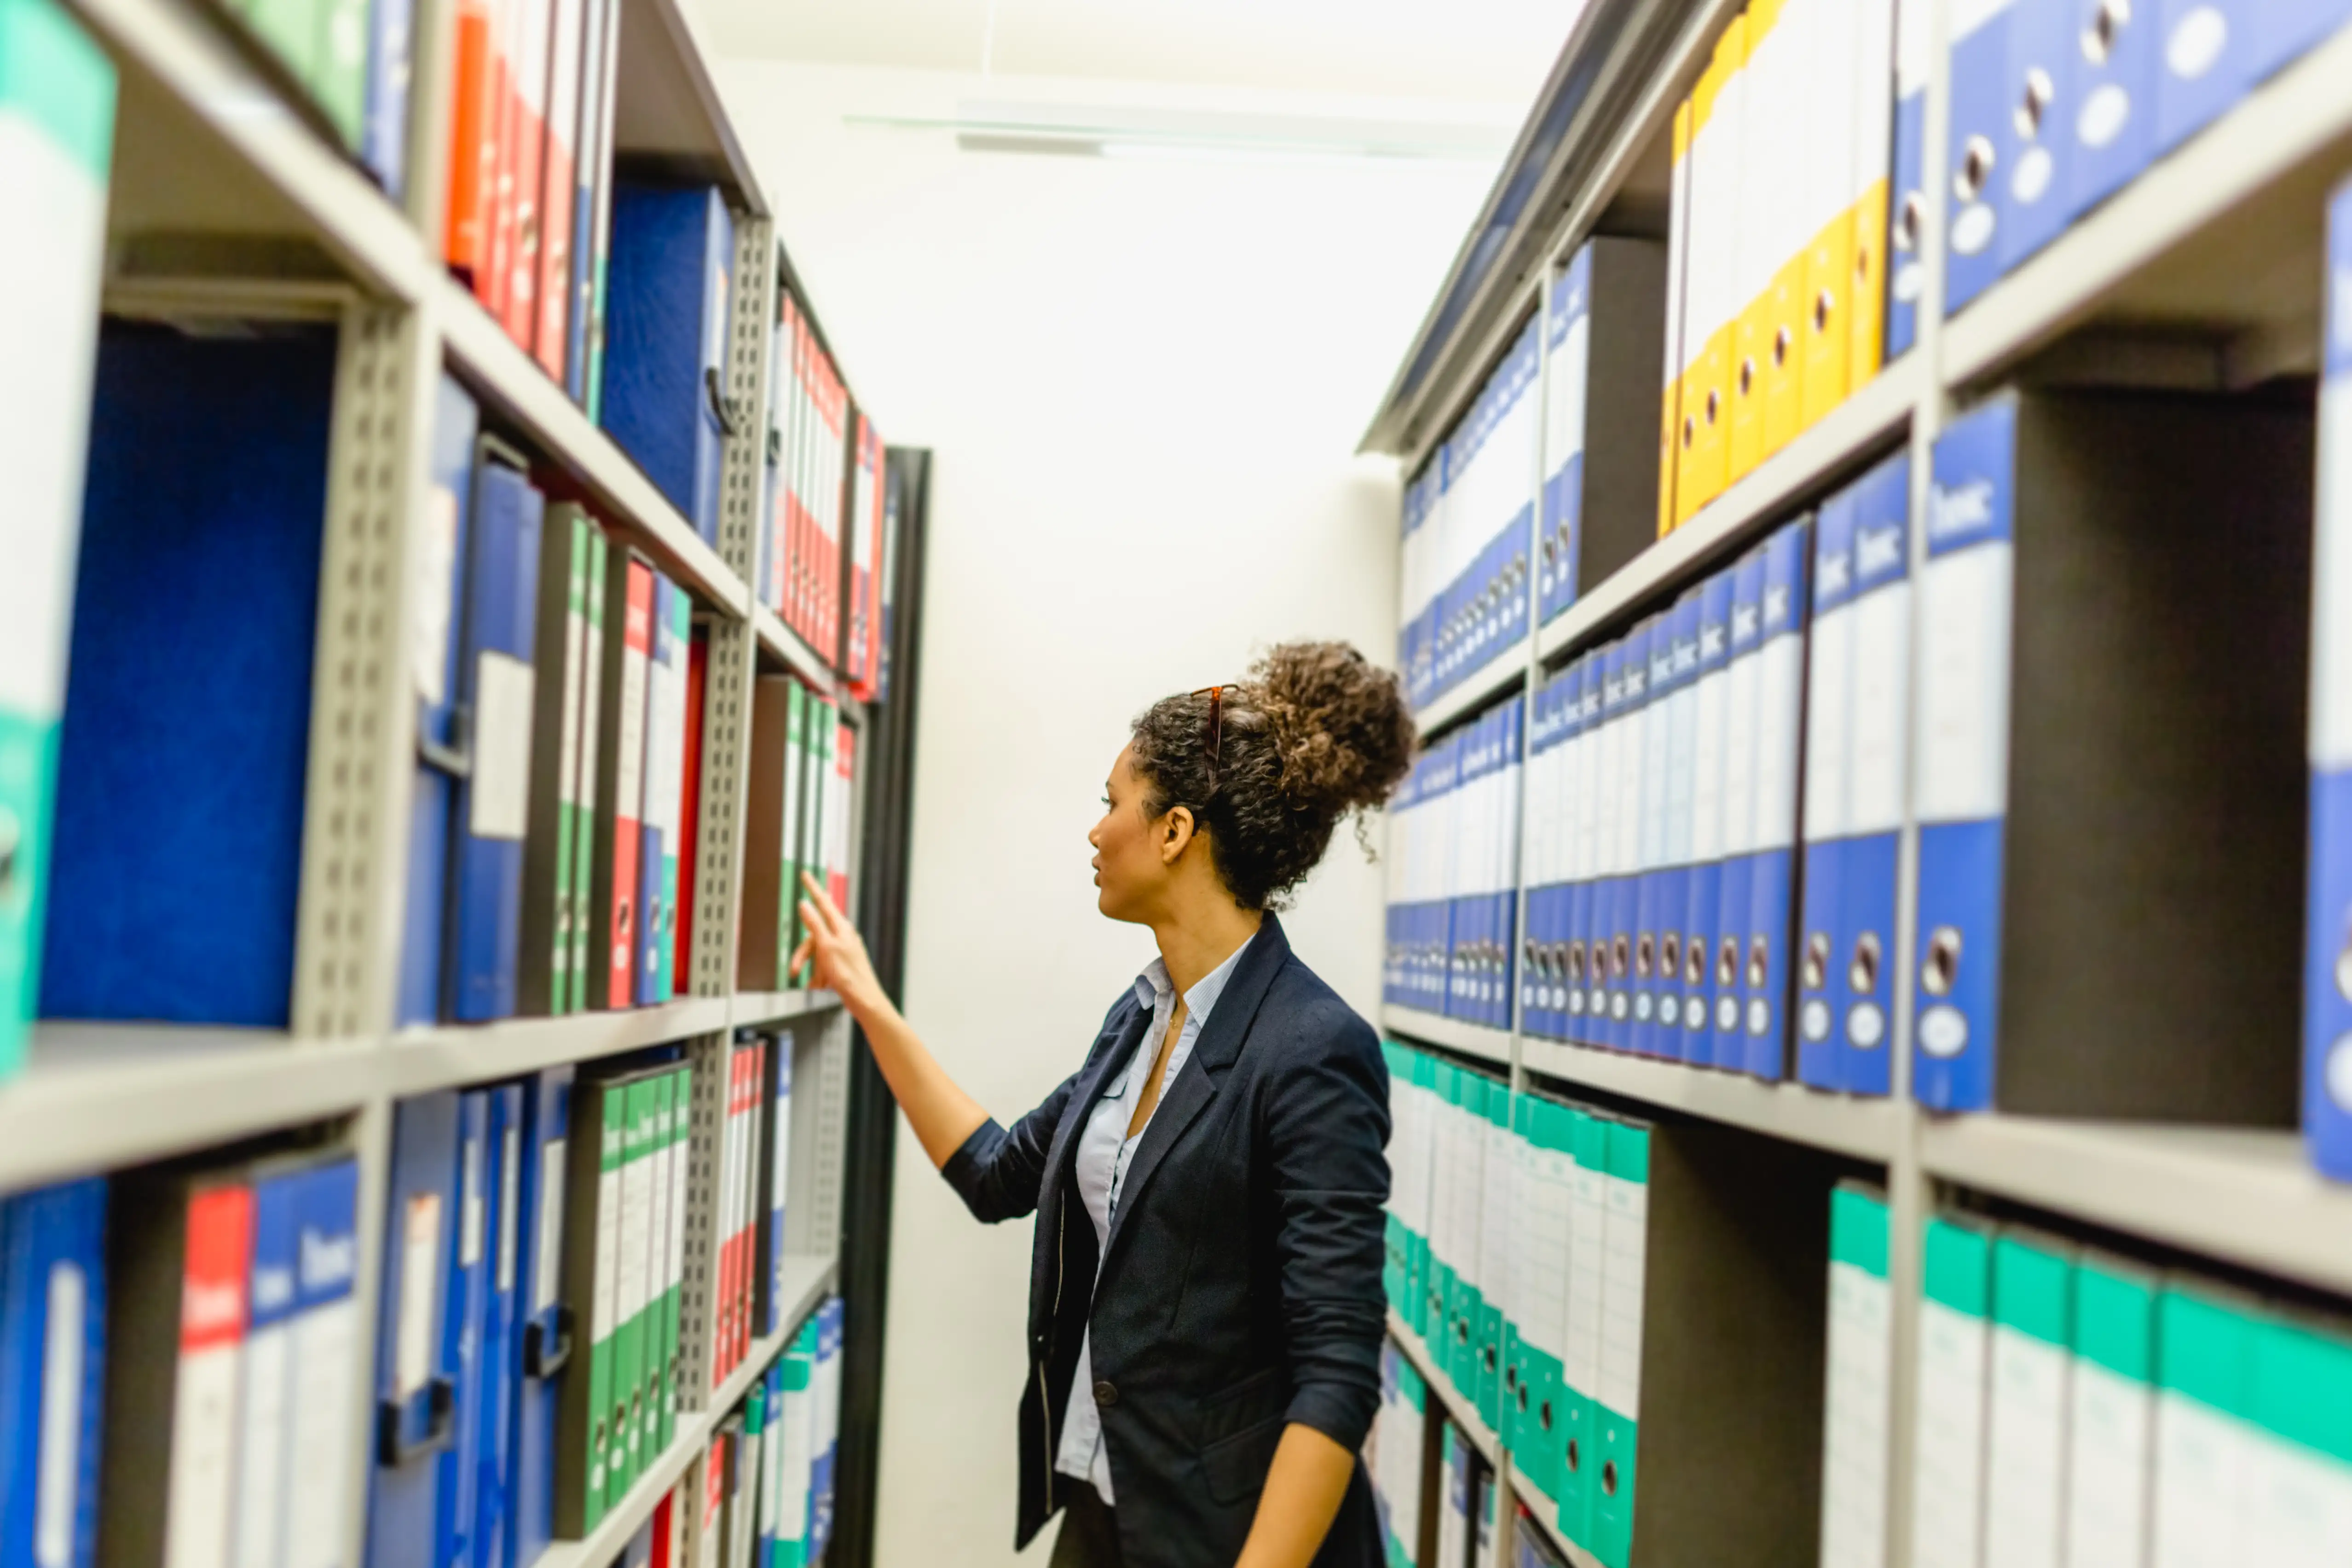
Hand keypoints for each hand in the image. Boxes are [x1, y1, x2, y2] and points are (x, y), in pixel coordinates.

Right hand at [792, 871, 887, 1017]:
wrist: (864, 999)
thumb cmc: (849, 975)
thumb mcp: (827, 947)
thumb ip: (815, 924)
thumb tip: (805, 903)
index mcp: (841, 927)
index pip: (823, 902)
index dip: (812, 888)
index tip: (805, 874)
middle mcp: (843, 935)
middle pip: (813, 936)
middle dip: (803, 955)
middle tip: (794, 970)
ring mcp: (842, 949)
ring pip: (816, 953)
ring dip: (812, 969)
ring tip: (817, 984)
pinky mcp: (842, 963)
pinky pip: (823, 966)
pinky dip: (819, 976)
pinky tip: (823, 986)